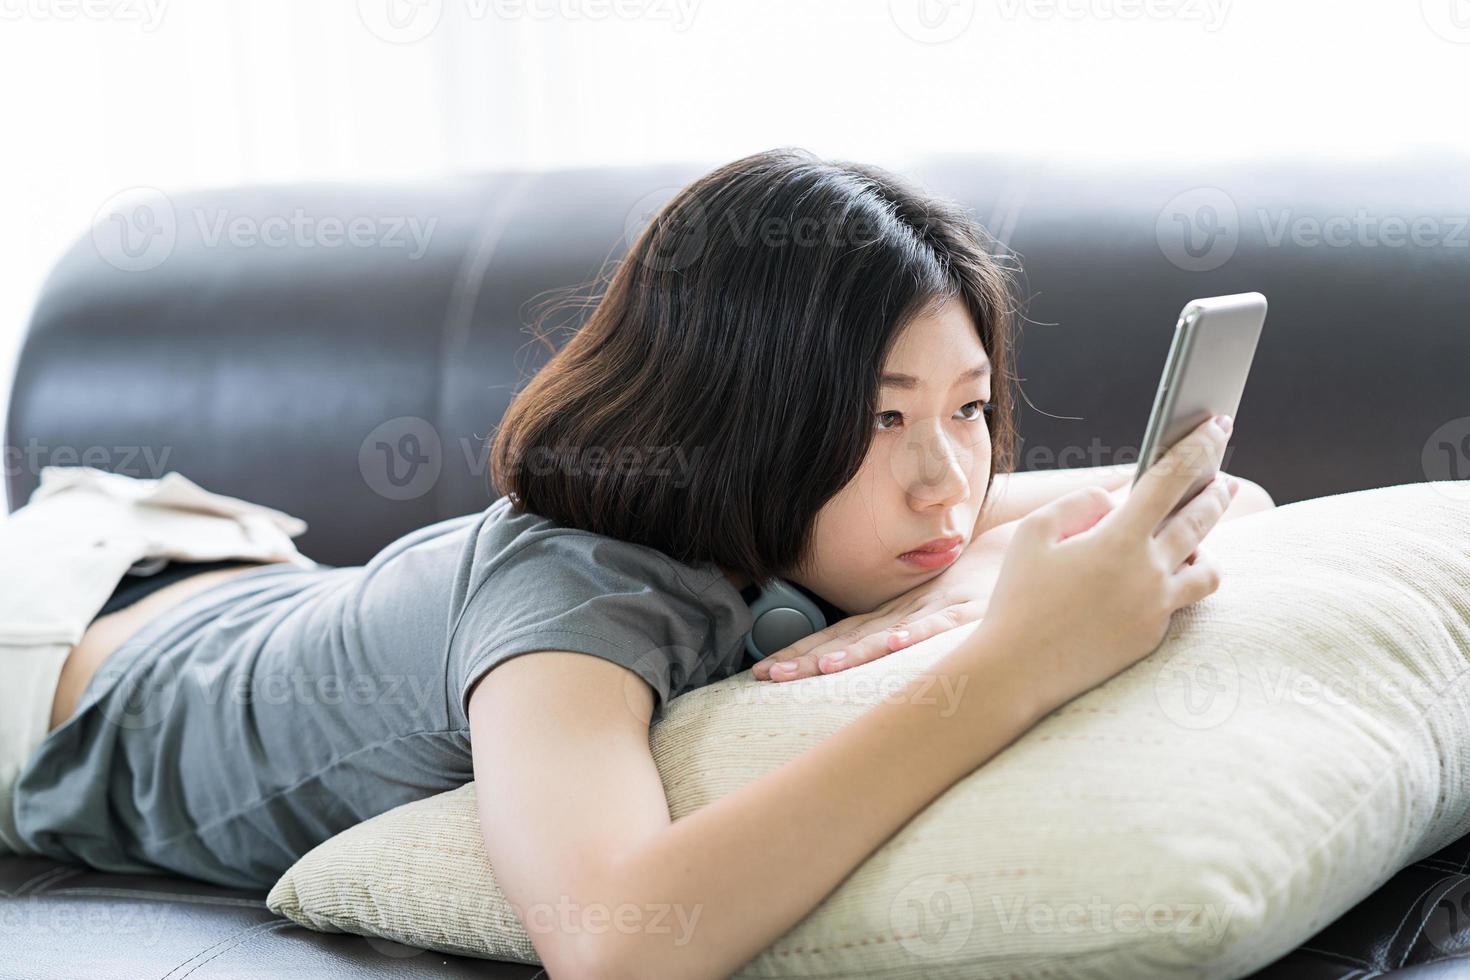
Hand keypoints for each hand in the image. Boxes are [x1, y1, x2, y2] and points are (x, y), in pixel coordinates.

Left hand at [750, 548, 996, 682]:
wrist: (1019, 553)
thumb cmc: (973, 588)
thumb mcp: (927, 611)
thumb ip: (896, 632)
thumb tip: (859, 661)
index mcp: (891, 617)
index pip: (836, 637)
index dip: (799, 653)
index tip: (762, 672)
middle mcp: (904, 614)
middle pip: (847, 639)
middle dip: (806, 659)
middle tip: (768, 675)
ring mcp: (934, 612)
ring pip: (886, 634)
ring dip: (854, 651)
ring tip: (823, 668)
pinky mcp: (969, 611)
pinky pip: (939, 624)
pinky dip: (916, 633)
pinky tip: (895, 643)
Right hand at [978, 415, 1238, 715]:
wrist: (1018, 670)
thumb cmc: (1019, 598)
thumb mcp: (1033, 535)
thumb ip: (1079, 503)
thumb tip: (1113, 500)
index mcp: (1119, 540)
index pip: (1172, 479)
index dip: (1199, 446)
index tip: (1218, 424)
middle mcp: (1148, 574)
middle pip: (1200, 520)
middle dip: (1215, 491)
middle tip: (1222, 477)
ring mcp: (1155, 608)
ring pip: (1207, 567)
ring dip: (1206, 542)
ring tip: (1199, 529)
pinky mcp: (1152, 636)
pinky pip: (1182, 600)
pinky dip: (1180, 579)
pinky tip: (1172, 571)